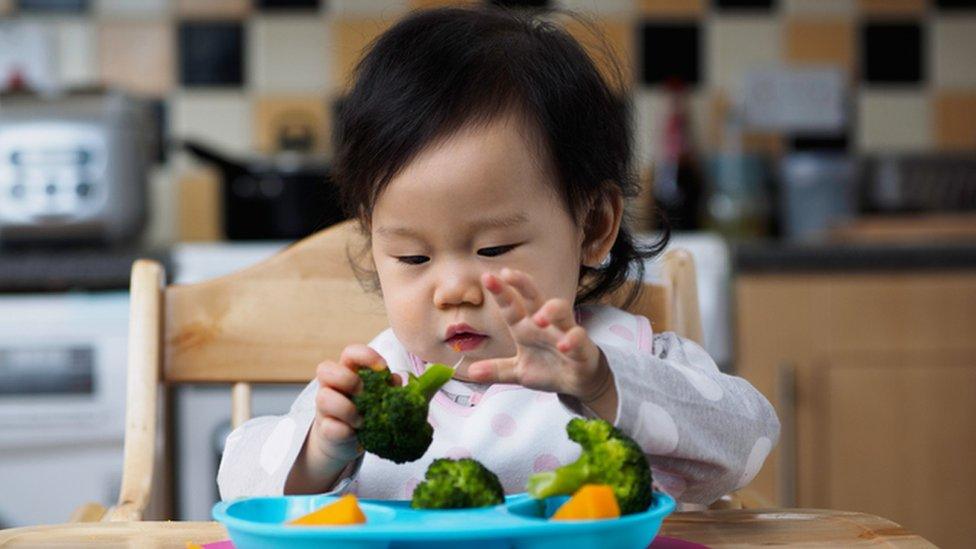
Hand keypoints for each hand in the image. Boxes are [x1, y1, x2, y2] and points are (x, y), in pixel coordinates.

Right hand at [287, 344, 398, 493]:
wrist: (347, 440)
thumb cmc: (366, 411)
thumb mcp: (380, 397)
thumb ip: (388, 386)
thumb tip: (395, 380)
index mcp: (348, 372)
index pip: (350, 353)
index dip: (365, 355)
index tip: (383, 368)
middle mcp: (332, 387)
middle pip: (325, 369)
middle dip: (347, 380)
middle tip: (364, 393)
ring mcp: (324, 408)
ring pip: (323, 398)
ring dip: (346, 409)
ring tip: (362, 421)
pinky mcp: (325, 430)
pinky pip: (329, 427)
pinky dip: (345, 431)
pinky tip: (355, 434)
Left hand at [467, 268, 611, 403]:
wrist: (579, 381)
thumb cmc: (549, 369)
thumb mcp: (519, 372)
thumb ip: (497, 370)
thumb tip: (470, 372)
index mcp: (526, 328)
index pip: (511, 306)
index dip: (501, 292)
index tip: (487, 277)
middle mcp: (545, 325)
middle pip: (535, 297)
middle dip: (523, 284)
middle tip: (508, 274)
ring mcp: (564, 332)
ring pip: (561, 310)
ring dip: (551, 310)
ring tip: (539, 319)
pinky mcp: (582, 347)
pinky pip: (579, 338)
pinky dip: (572, 340)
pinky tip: (564, 345)